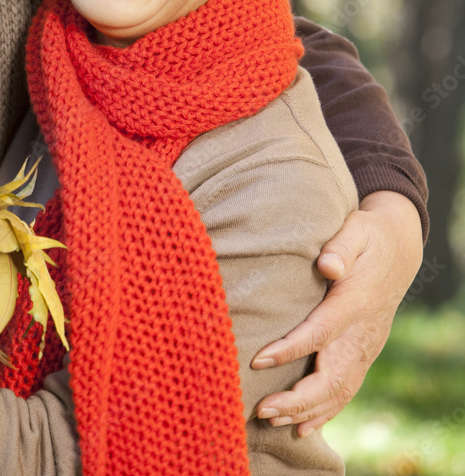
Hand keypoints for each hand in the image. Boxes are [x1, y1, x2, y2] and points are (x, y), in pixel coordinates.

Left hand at [251, 191, 423, 435]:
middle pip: (332, 377)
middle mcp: (362, 332)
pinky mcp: (364, 353)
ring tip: (271, 421)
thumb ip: (341, 247)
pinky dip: (325, 412)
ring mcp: (366, 347)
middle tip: (261, 408)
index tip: (258, 359)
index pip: (320, 332)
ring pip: (339, 391)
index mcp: (355, 302)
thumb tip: (326, 265)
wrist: (399, 248)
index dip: (290, 350)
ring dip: (305, 411)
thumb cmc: (368, 236)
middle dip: (296, 398)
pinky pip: (347, 391)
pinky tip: (302, 427)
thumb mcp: (357, 229)